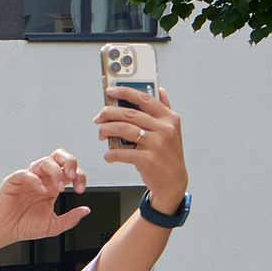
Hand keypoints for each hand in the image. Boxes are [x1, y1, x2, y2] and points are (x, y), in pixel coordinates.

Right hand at [0, 149, 93, 244]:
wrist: (5, 232)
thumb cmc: (25, 226)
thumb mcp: (53, 226)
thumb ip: (70, 219)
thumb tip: (86, 210)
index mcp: (52, 186)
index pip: (70, 170)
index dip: (79, 176)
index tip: (80, 189)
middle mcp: (41, 179)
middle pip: (58, 156)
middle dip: (69, 162)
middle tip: (71, 175)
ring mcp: (28, 179)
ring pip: (44, 161)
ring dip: (55, 172)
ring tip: (59, 187)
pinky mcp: (13, 181)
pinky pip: (25, 173)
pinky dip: (35, 179)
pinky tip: (41, 190)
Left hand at [98, 83, 187, 208]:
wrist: (173, 181)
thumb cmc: (168, 154)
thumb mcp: (172, 129)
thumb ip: (165, 108)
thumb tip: (159, 89)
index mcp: (169, 118)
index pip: (145, 98)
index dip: (125, 92)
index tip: (110, 91)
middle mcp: (164, 128)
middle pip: (130, 114)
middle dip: (108, 113)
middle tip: (98, 118)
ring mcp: (156, 144)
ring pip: (123, 129)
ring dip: (106, 130)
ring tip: (101, 134)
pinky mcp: (148, 160)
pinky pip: (121, 152)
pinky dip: (110, 153)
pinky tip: (109, 155)